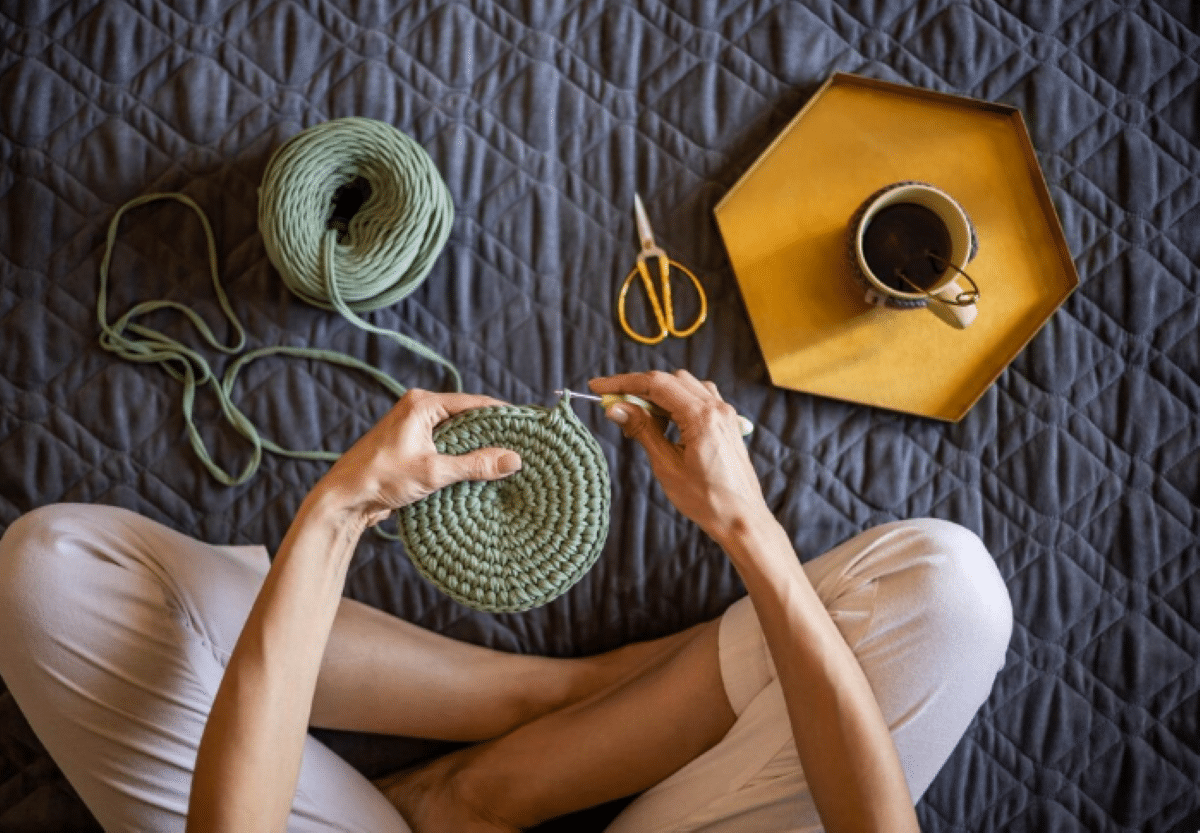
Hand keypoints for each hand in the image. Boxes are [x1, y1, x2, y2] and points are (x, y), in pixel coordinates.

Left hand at [316, 389, 521, 526]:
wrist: (343, 499)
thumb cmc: (380, 478)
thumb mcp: (434, 471)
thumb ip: (475, 464)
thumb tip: (513, 460)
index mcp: (422, 404)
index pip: (475, 403)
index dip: (504, 415)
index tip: (529, 426)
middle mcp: (418, 409)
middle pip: (467, 416)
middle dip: (493, 433)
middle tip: (522, 447)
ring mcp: (413, 428)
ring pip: (456, 433)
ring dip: (476, 447)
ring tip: (505, 461)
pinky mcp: (410, 446)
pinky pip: (444, 445)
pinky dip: (460, 456)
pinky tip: (477, 471)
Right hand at [590, 370, 768, 541]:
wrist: (742, 519)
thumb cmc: (707, 499)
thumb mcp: (666, 465)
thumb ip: (643, 430)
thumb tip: (616, 409)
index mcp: (701, 416)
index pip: (656, 384)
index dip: (622, 383)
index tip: (598, 387)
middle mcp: (717, 408)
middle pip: (670, 380)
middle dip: (638, 388)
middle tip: (614, 406)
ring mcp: (725, 414)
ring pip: (685, 386)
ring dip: (658, 395)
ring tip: (637, 418)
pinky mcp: (727, 422)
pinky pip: (698, 398)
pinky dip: (676, 402)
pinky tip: (663, 423)